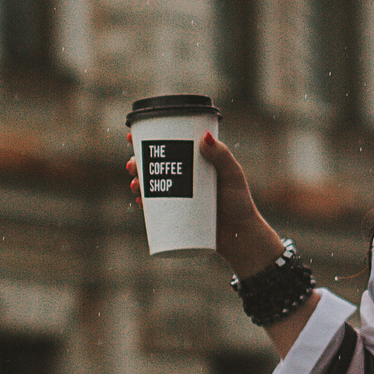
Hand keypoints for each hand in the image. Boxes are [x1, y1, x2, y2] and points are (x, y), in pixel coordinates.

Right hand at [124, 133, 284, 277]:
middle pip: (154, 165)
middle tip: (133, 165)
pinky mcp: (176, 216)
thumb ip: (221, 156)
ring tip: (135, 185)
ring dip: (137, 182)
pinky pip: (155, 208)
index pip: (169, 146)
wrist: (240, 236)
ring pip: (151, 186)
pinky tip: (139, 201)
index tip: (132, 136)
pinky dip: (144, 203)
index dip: (148, 139)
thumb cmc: (239, 203)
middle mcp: (184, 177)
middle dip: (137, 162)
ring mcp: (179, 196)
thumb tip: (204, 136)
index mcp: (195, 162)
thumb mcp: (232, 176)